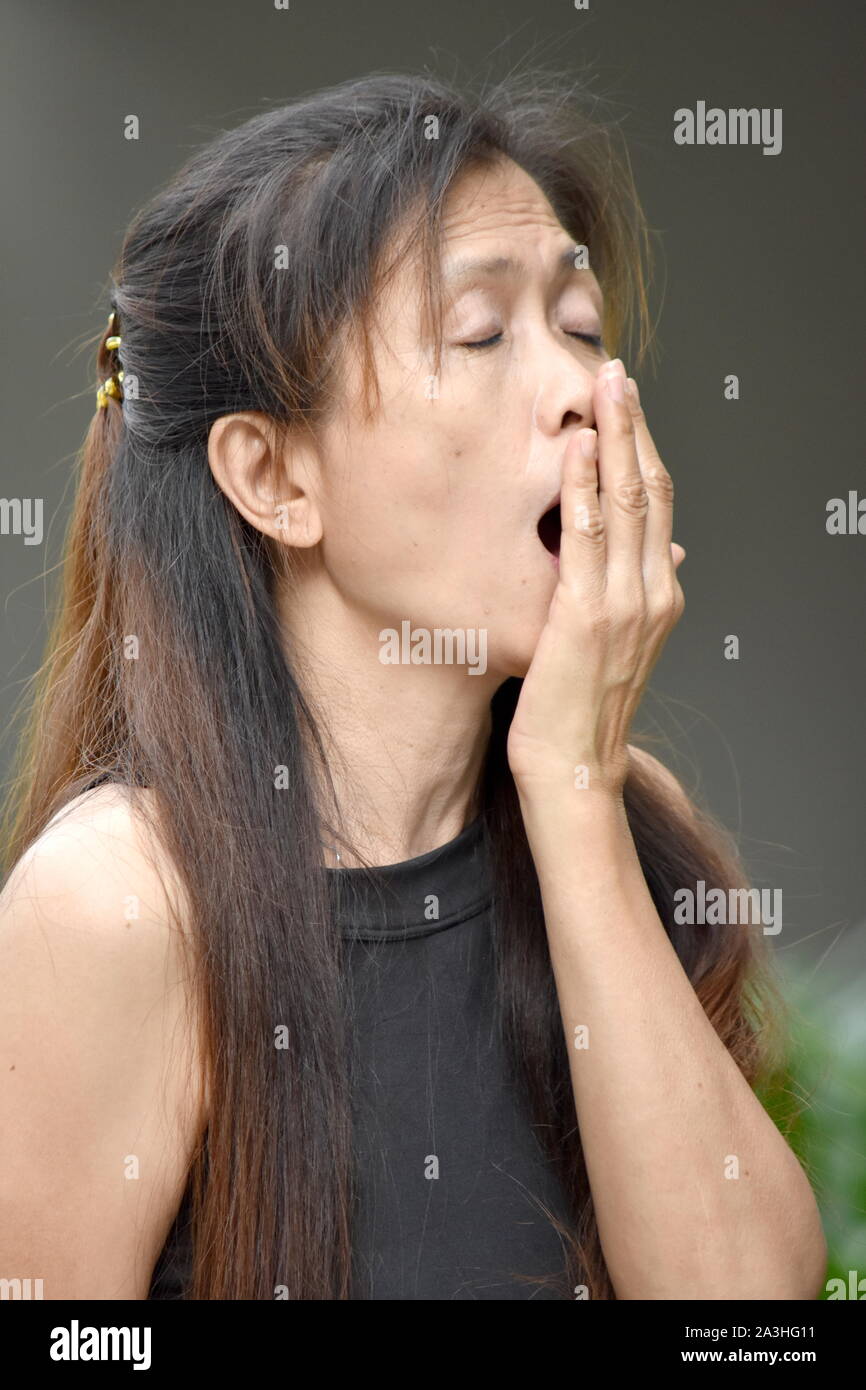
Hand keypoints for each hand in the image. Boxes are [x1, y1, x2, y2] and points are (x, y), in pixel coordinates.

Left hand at [507, 359, 685, 800]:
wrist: (576, 766)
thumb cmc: (583, 708)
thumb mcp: (621, 644)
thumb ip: (640, 593)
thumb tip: (665, 553)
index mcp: (661, 594)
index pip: (660, 505)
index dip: (645, 449)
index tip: (628, 406)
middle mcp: (653, 590)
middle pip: (654, 489)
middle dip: (637, 425)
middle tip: (619, 374)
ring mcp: (625, 601)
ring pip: (630, 500)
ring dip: (618, 436)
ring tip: (607, 386)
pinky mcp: (587, 612)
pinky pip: (587, 534)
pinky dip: (585, 484)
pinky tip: (579, 446)